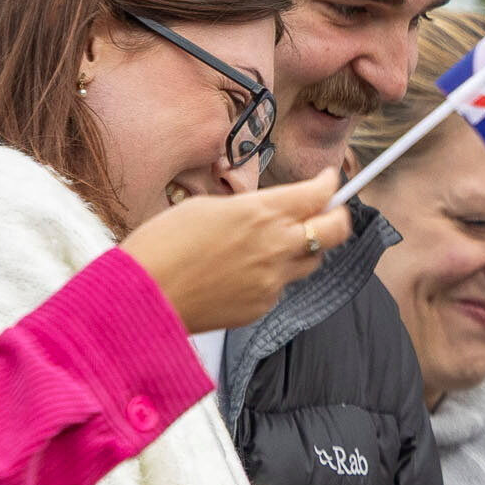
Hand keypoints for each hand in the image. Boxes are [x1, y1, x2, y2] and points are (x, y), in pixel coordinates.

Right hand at [123, 168, 352, 333]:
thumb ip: (249, 209)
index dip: (328, 183)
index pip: (317, 195)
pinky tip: (241, 271)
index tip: (329, 179)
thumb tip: (271, 211)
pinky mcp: (265, 305)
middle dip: (339, 216)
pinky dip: (272, 274)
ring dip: (305, 247)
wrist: (145, 295)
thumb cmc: (163, 244)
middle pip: (336, 231)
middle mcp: (277, 246)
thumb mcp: (206, 207)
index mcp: (260, 213)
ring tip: (278, 241)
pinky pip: (281, 285)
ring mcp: (275, 280)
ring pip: (312, 260)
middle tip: (331, 209)